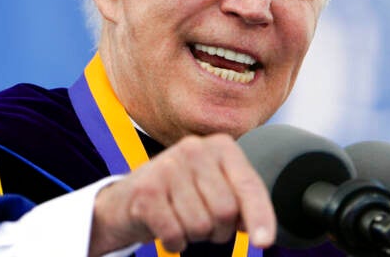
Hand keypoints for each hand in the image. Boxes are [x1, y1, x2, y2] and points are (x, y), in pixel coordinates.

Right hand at [88, 133, 275, 255]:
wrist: (125, 200)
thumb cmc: (179, 196)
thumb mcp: (215, 190)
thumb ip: (241, 203)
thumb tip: (261, 231)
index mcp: (220, 146)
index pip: (249, 185)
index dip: (260, 216)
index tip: (264, 242)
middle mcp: (195, 148)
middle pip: (226, 210)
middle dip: (218, 230)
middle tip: (203, 223)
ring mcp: (168, 166)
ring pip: (201, 226)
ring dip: (194, 236)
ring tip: (180, 220)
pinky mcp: (146, 191)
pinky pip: (176, 234)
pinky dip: (174, 242)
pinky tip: (165, 229)